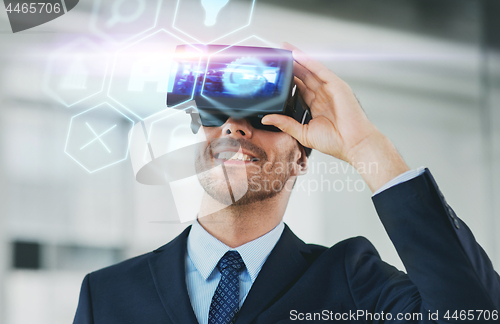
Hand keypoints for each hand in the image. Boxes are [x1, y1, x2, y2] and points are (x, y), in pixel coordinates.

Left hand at [262, 42, 408, 191]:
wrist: (353, 144)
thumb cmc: (335, 142)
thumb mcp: (303, 133)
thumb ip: (286, 124)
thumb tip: (268, 119)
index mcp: (316, 106)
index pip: (299, 87)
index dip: (288, 79)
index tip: (276, 73)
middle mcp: (323, 95)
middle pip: (304, 76)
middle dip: (291, 65)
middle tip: (278, 55)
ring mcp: (330, 89)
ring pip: (311, 70)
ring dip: (298, 59)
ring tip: (285, 49)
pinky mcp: (337, 86)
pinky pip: (321, 70)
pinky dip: (310, 62)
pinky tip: (298, 55)